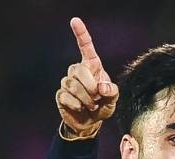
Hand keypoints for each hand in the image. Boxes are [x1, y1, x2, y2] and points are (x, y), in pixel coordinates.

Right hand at [55, 17, 118, 137]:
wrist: (90, 122)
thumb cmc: (103, 106)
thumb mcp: (113, 100)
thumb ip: (112, 92)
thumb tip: (102, 87)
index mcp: (92, 67)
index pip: (86, 47)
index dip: (81, 34)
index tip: (75, 20)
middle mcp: (78, 70)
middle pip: (79, 71)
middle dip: (91, 87)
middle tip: (97, 98)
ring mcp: (68, 81)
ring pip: (73, 85)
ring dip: (86, 99)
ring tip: (91, 105)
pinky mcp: (61, 94)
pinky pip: (67, 96)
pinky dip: (77, 105)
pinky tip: (80, 108)